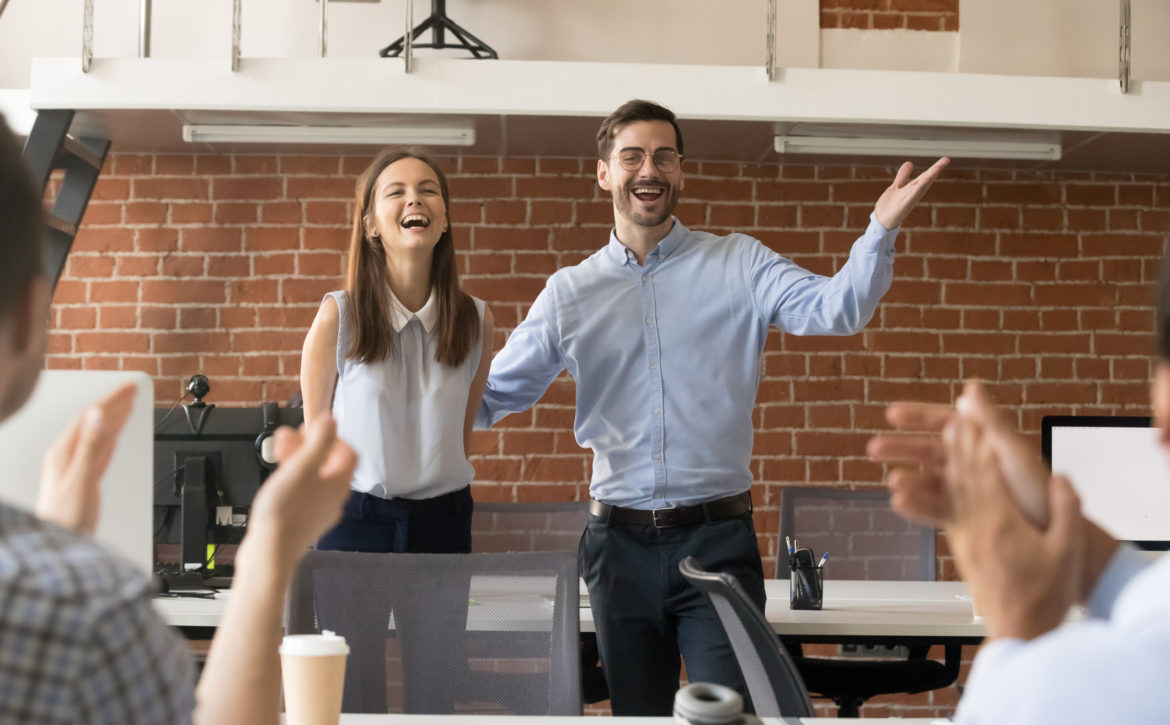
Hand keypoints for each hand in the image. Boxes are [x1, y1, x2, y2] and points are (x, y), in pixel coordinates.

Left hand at [36, 381, 136, 533]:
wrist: (57, 544)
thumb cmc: (64, 518)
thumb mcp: (81, 479)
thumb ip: (91, 447)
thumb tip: (98, 416)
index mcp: (65, 451)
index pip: (91, 416)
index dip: (112, 399)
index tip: (129, 387)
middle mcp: (68, 455)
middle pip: (94, 421)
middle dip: (114, 403)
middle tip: (132, 389)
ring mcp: (75, 466)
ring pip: (98, 434)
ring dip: (114, 417)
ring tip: (128, 405)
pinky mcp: (84, 477)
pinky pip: (100, 449)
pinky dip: (111, 437)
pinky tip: (115, 435)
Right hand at [240, 414, 355, 573]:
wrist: (268, 553)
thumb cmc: (284, 511)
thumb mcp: (302, 467)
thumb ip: (319, 441)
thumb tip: (331, 420)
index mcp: (339, 484)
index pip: (349, 453)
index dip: (332, 437)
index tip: (312, 431)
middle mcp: (333, 499)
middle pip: (328, 464)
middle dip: (309, 446)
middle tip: (289, 438)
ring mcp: (317, 512)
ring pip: (312, 478)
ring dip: (297, 459)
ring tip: (277, 451)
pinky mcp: (300, 521)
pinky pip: (301, 493)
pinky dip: (291, 479)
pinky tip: (275, 476)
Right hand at [867, 381, 1049, 527]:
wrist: (1056, 539)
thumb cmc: (1039, 495)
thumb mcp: (1013, 453)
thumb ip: (989, 421)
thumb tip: (970, 385)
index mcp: (985, 443)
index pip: (946, 422)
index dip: (917, 417)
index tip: (891, 414)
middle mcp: (974, 464)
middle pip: (929, 450)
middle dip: (900, 448)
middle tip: (873, 448)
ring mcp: (969, 490)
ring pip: (929, 479)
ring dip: (908, 478)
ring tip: (891, 482)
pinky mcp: (966, 516)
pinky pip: (936, 507)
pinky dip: (917, 506)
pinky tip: (899, 505)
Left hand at [872, 157, 948, 229]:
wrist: (881, 222)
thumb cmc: (889, 207)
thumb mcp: (896, 187)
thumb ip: (903, 176)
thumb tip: (910, 162)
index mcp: (912, 189)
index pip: (925, 176)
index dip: (934, 168)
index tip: (946, 159)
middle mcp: (913, 194)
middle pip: (926, 180)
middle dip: (935, 170)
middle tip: (947, 159)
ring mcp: (909, 200)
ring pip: (921, 187)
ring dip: (929, 178)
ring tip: (937, 168)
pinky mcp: (903, 206)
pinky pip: (912, 196)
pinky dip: (918, 189)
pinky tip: (924, 181)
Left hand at [943, 412, 1082, 640]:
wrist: (1020, 632)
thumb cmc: (1045, 594)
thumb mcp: (1066, 548)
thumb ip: (1065, 508)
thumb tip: (1061, 477)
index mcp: (1000, 519)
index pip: (984, 469)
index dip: (977, 441)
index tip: (970, 418)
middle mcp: (975, 524)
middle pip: (962, 475)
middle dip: (958, 444)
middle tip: (952, 419)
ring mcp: (965, 538)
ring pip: (950, 492)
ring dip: (945, 465)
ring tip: (938, 445)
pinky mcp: (962, 551)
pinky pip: (947, 514)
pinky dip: (942, 493)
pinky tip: (943, 489)